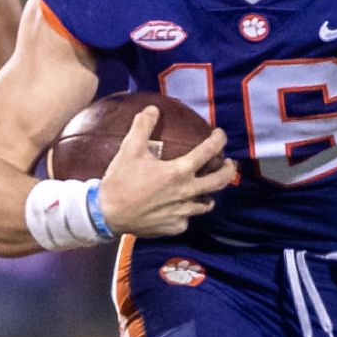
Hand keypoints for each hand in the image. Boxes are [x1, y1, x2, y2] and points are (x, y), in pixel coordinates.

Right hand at [95, 107, 234, 237]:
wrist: (107, 214)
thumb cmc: (120, 180)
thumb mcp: (129, 149)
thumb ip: (142, 126)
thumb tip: (152, 109)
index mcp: (178, 172)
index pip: (208, 152)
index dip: (218, 140)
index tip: (220, 135)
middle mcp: (186, 193)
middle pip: (219, 182)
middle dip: (228, 170)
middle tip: (229, 164)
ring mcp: (182, 212)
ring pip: (206, 204)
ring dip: (209, 194)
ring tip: (207, 189)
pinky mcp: (175, 227)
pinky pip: (187, 219)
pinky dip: (187, 212)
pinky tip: (181, 208)